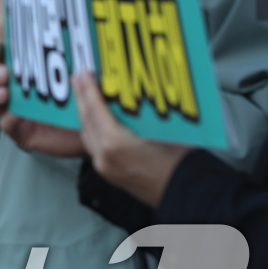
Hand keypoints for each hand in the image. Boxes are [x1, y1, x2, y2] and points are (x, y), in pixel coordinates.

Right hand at [0, 61, 84, 156]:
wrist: (93, 127)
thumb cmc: (81, 99)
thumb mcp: (72, 74)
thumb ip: (65, 61)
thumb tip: (61, 43)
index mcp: (23, 71)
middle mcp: (13, 89)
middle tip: (3, 73)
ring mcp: (12, 110)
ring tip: (4, 93)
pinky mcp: (19, 131)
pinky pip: (5, 124)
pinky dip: (8, 118)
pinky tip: (16, 114)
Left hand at [74, 71, 189, 206]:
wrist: (188, 195)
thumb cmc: (182, 165)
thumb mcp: (160, 130)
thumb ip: (138, 114)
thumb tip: (129, 95)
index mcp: (115, 144)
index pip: (95, 109)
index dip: (89, 88)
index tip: (84, 74)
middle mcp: (104, 156)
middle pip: (86, 120)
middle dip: (82, 97)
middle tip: (78, 78)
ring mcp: (104, 167)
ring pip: (87, 134)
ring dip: (85, 113)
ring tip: (84, 95)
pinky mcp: (109, 174)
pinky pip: (93, 147)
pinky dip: (92, 130)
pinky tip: (94, 120)